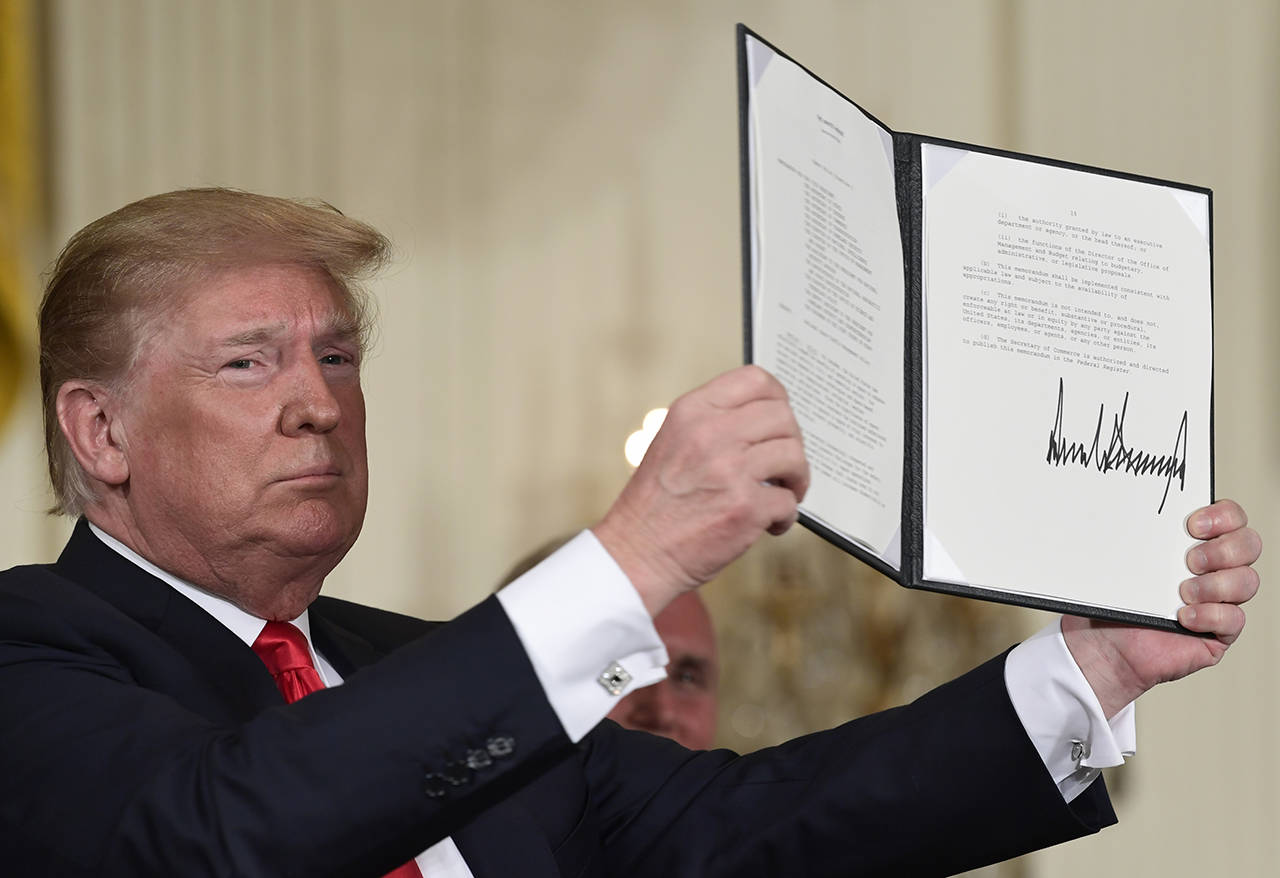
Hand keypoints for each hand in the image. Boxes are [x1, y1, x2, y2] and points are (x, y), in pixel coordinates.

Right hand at [593, 365, 808, 615]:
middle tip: (783, 466)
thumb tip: (765, 418)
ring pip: (793, 455)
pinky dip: (785, 516)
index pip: (754, 380)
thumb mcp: (673, 442)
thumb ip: (712, 423)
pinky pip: (788, 501)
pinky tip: (768, 524)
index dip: (777, 399)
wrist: (637, 554)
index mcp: (691, 411)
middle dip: (791, 442)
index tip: (778, 422)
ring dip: (795, 478)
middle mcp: (710, 433)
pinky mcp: (745, 507)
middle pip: (782, 417)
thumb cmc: (657, 503)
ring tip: (781, 493)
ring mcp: (729, 470)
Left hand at [1062, 498, 1260, 717]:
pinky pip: (1234, 620)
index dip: (1222, 515)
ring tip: (1183, 592)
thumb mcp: (1117, 560)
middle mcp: (1214, 568)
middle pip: (1248, 545)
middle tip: (1190, 560)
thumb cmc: (1112, 599)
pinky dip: (1211, 615)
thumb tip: (1124, 513)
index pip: (1230, 517)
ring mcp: (1220, 600)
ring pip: (1247, 581)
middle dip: (1223, 549)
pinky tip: (1185, 617)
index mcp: (1194, 542)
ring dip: (1215, 584)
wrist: (1103, 645)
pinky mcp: (1219, 632)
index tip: (1192, 524)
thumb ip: (1132, 535)